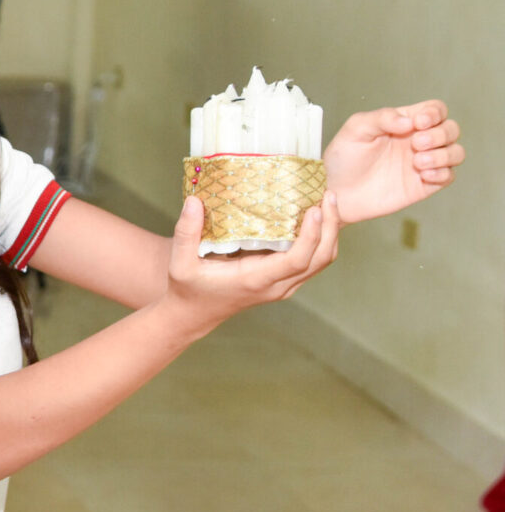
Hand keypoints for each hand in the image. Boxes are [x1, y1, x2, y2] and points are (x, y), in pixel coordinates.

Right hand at [160, 193, 341, 335]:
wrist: (194, 314)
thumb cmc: (188, 288)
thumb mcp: (179, 263)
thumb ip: (185, 233)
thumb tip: (194, 201)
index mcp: (256, 280)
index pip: (296, 260)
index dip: (311, 236)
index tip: (314, 210)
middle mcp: (277, 286)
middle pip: (320, 259)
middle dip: (331, 227)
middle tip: (329, 196)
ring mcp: (284, 286)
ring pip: (322, 261)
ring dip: (330, 232)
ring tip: (327, 202)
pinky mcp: (284, 281)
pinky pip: (313, 261)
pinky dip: (321, 239)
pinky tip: (316, 217)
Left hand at [321, 101, 463, 223]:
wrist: (336, 193)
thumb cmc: (342, 160)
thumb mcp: (355, 130)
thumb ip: (381, 118)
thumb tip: (409, 121)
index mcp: (404, 123)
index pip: (436, 109)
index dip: (434, 113)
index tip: (418, 123)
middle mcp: (418, 141)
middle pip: (451, 129)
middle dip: (440, 134)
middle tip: (416, 144)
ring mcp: (423, 163)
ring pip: (456, 152)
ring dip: (444, 154)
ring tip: (417, 162)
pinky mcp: (424, 185)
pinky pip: (449, 176)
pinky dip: (442, 173)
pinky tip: (422, 175)